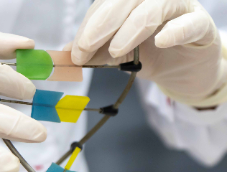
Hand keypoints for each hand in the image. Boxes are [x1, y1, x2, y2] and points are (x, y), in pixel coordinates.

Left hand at [68, 0, 226, 105]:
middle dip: (102, 23)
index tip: (76, 52)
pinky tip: (159, 42)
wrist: (182, 69)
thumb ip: (94, 51)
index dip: (88, 26)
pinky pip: (191, 22)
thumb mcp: (116, 53)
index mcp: (131, 1)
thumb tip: (66, 53)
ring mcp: (181, 7)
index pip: (105, 5)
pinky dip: (175, 31)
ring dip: (132, 27)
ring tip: (116, 51)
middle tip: (87, 48)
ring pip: (156, 5)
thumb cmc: (148, 54)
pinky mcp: (201, 25)